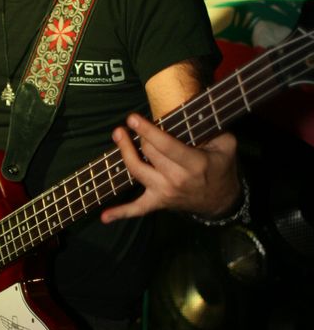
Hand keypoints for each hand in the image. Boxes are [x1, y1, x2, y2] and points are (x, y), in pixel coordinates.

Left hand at [100, 113, 240, 223]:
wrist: (221, 200)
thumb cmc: (221, 167)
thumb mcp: (226, 145)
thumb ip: (212, 129)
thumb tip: (192, 112)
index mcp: (194, 164)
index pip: (166, 146)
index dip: (147, 131)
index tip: (133, 118)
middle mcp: (177, 180)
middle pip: (149, 152)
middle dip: (141, 135)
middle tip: (134, 121)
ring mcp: (165, 192)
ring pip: (137, 170)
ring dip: (124, 152)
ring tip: (118, 134)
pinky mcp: (157, 202)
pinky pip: (137, 210)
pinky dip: (120, 213)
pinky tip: (104, 216)